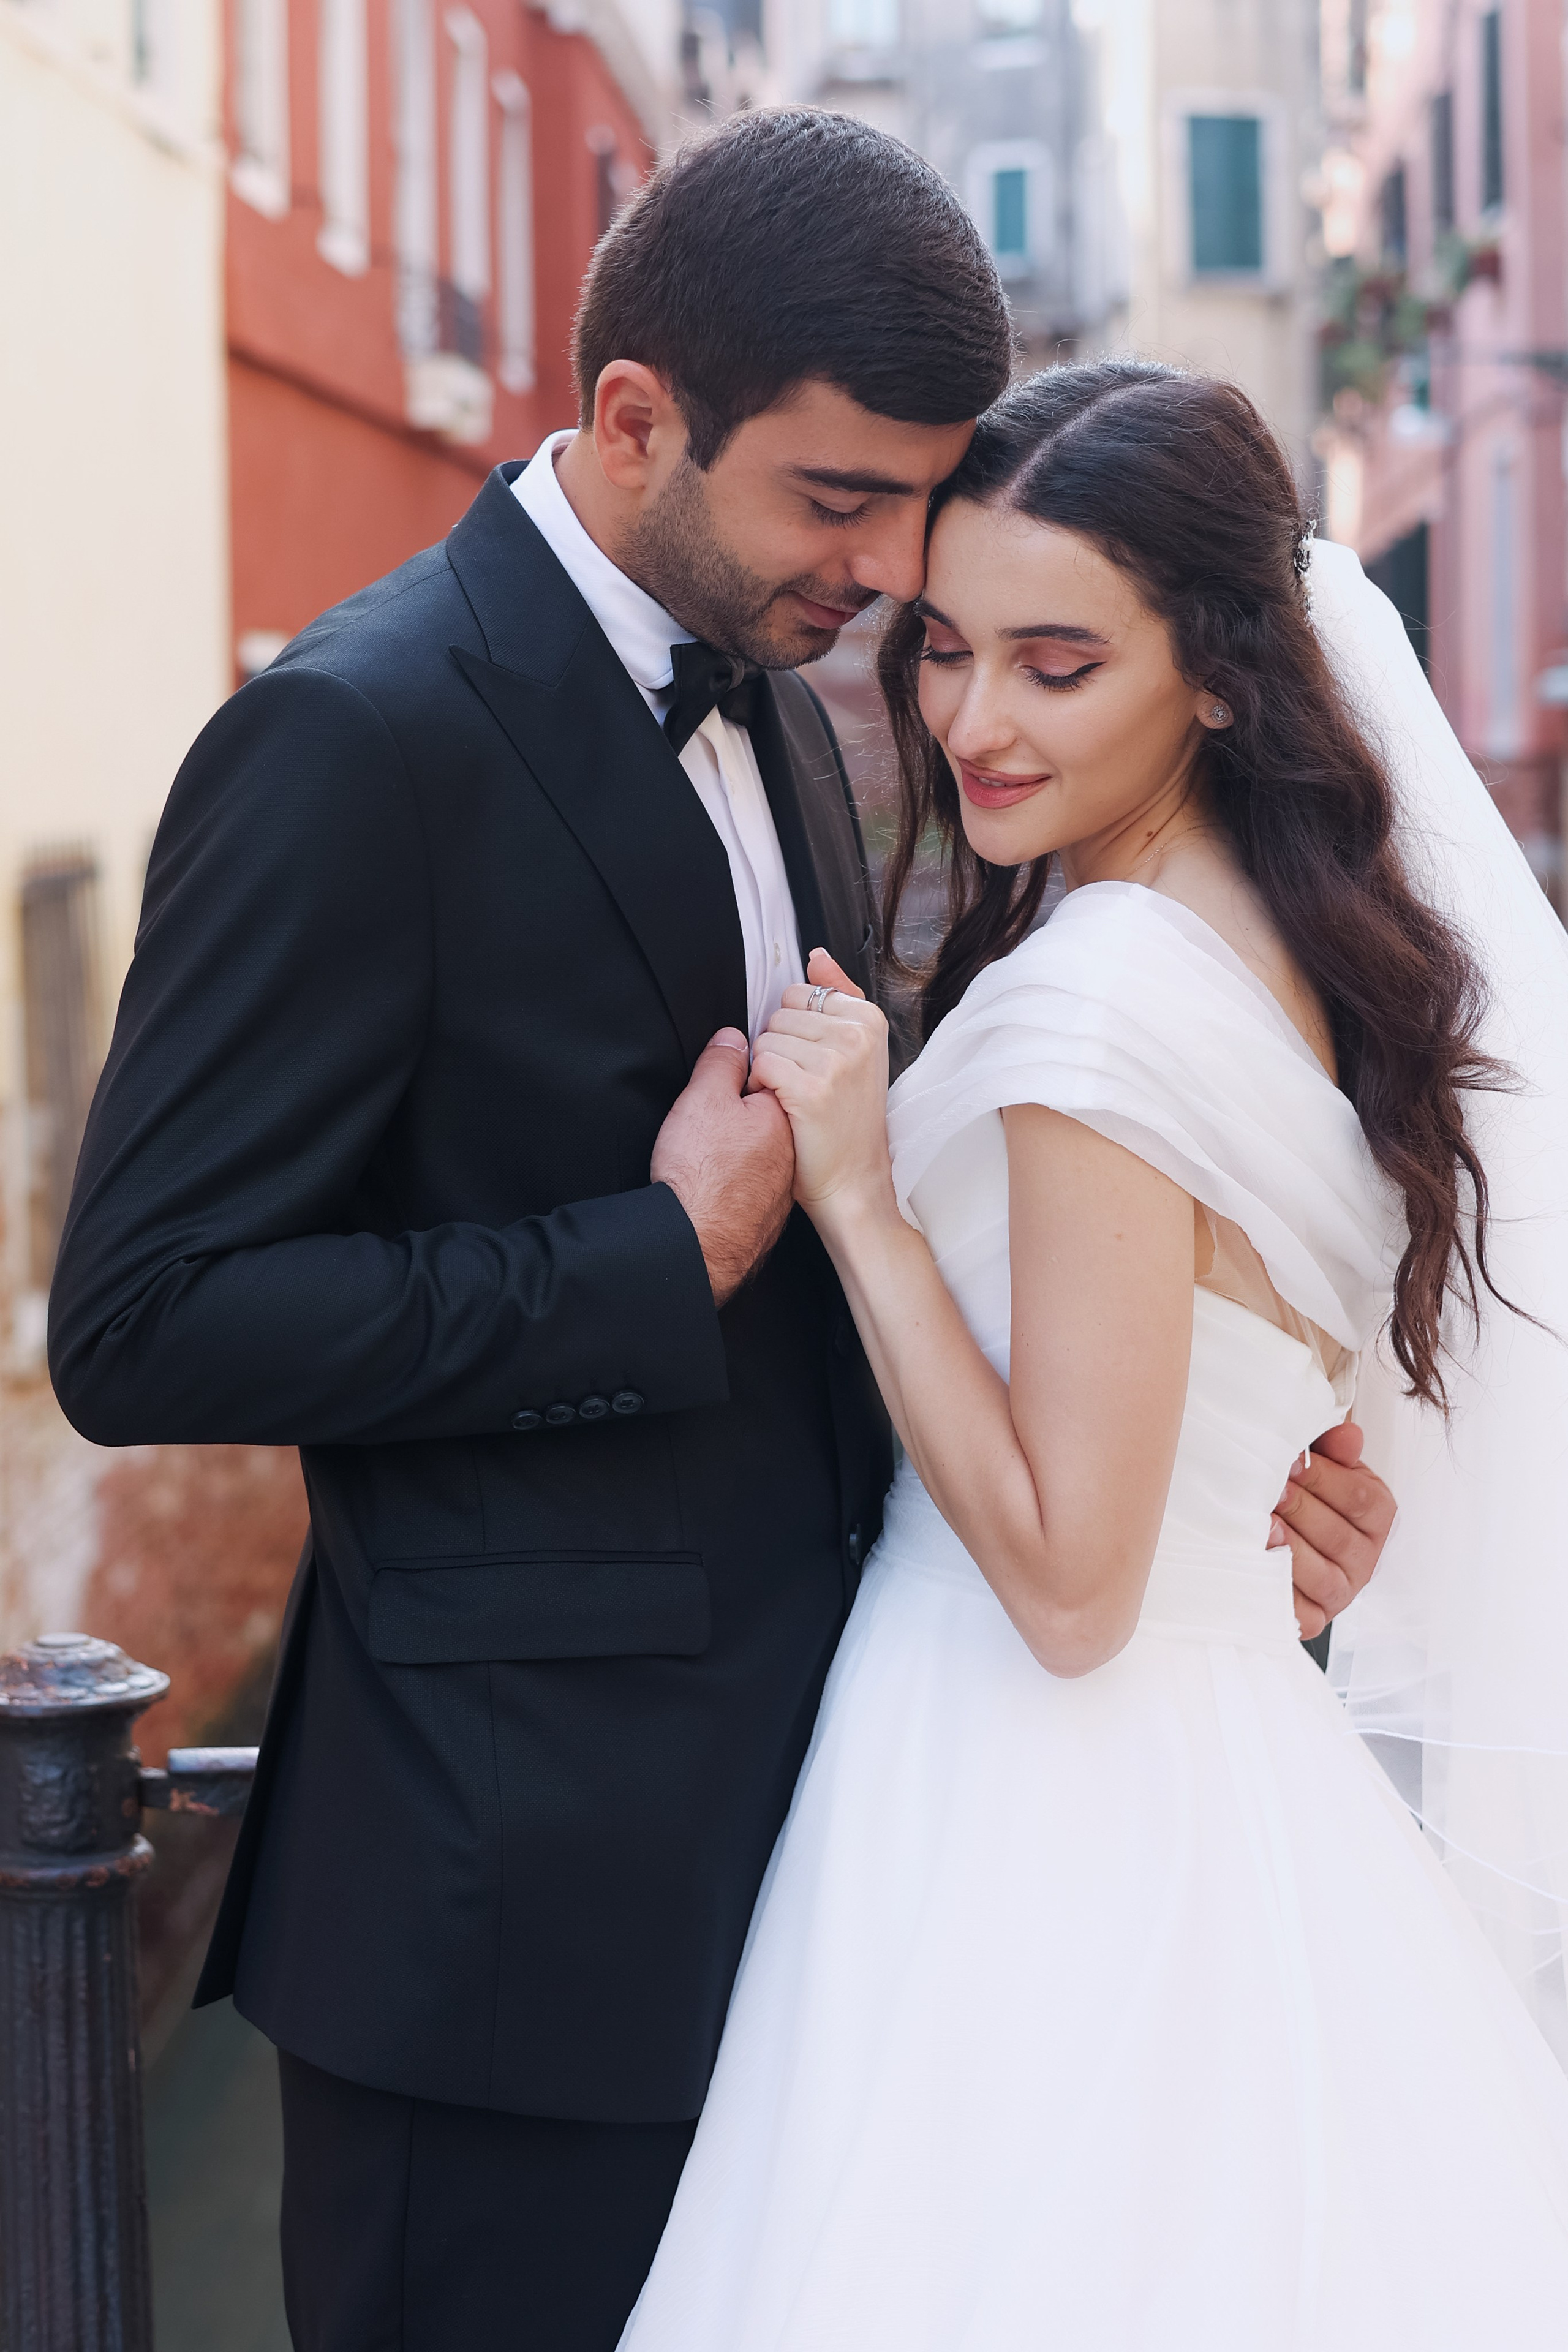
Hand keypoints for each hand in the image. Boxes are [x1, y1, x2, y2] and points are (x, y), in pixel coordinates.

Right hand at [651, 1029, 794, 1304]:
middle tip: (708, 1123)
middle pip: (767, 1114)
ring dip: (739, 1145)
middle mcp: (791, 1151)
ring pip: (761, 1150)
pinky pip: (755, 1180)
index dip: (741, 1075)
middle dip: (740, 1110)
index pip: (773, 1076)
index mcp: (782, 1116)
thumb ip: (722, 1062)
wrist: (696, 1244)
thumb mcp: (703, 1099)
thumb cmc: (698, 1173)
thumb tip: (735, 1039)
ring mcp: (782, 1185)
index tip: (719, 1084)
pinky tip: (716, 1181)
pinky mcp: (768, 1213)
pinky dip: (738, 1176)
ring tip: (707, 1153)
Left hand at [749, 950, 892, 1226]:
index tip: (815, 1059)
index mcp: (869, 1019)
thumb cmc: (848, 1119)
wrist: (853, 1181)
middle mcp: (857, 1035)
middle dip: (779, 1048)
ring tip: (795, 1097)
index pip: (801, 993)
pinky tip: (783, 1108)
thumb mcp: (857, 1050)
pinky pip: (761, 1065)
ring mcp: (836, 1061)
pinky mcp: (811, 1089)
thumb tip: (816, 956)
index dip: (795, 1028)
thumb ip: (838, 995)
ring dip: (768, 1070)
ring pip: (766, 1039)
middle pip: (779, 1014)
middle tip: (805, 1083)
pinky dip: (761, 1088)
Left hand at [1268, 1420, 1396, 1640]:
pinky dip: (1282, 1596)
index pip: (1359, 1499)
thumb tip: (1347, 1435)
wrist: (1291, 1533)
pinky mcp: (1316, 1619)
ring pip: (1322, 1577)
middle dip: (1300, 1510)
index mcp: (1377, 1517)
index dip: (1324, 1479)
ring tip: (1264, 1528)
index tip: (1289, 1459)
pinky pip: (1304, 1616)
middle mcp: (1366, 1559)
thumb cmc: (1310, 1496)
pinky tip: (1261, 1570)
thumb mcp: (1327, 1466)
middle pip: (1337, 1536)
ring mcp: (1342, 1592)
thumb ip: (1335, 1449)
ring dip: (1291, 1551)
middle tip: (1270, 1492)